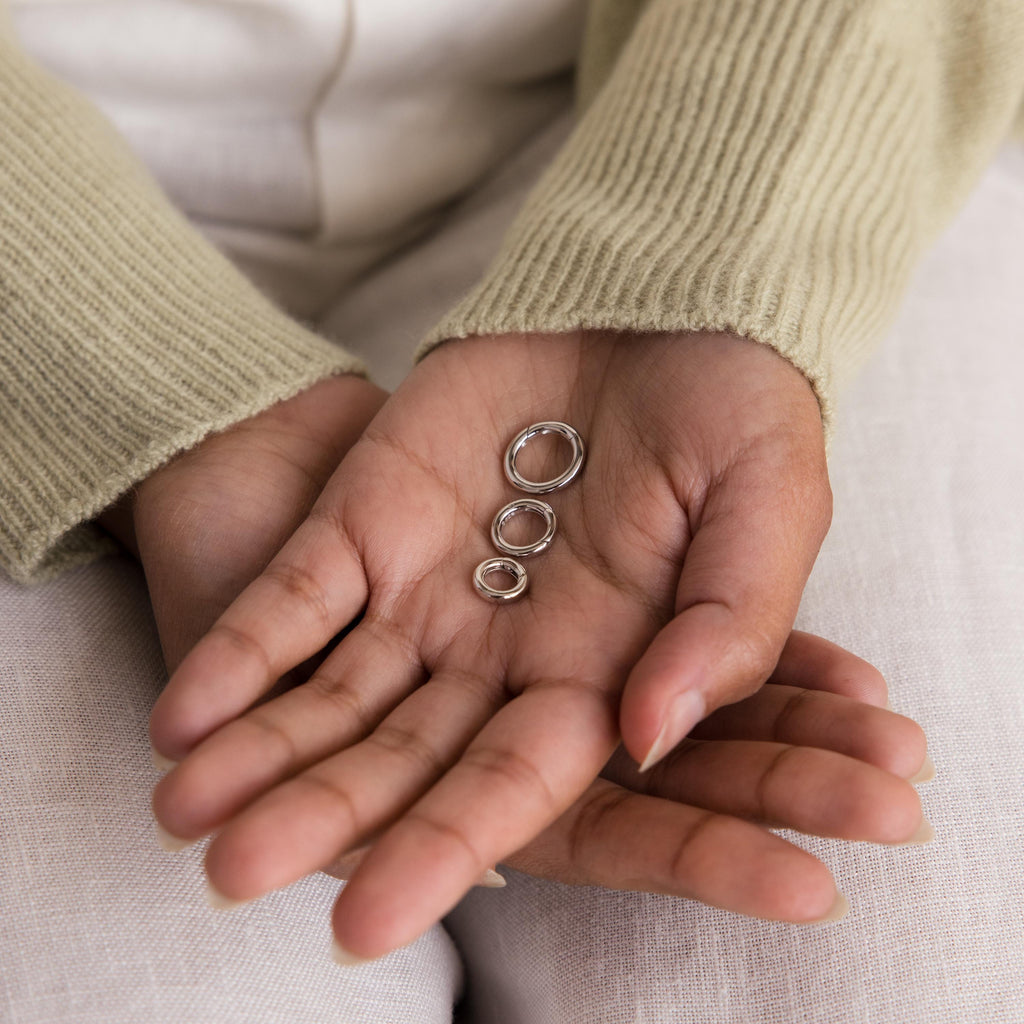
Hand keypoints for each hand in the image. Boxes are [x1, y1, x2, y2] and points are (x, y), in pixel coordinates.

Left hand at [148, 331, 864, 958]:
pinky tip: (179, 714)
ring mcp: (425, 588)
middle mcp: (500, 651)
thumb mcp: (771, 504)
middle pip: (403, 757)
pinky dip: (241, 652)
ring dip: (259, 751)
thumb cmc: (737, 407)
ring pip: (332, 694)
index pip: (515, 781)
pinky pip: (295, 599)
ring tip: (178, 815)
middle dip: (326, 818)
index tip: (370, 923)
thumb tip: (655, 739)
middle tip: (237, 879)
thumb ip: (729, 624)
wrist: (655, 301)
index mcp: (600, 670)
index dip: (447, 847)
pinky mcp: (366, 521)